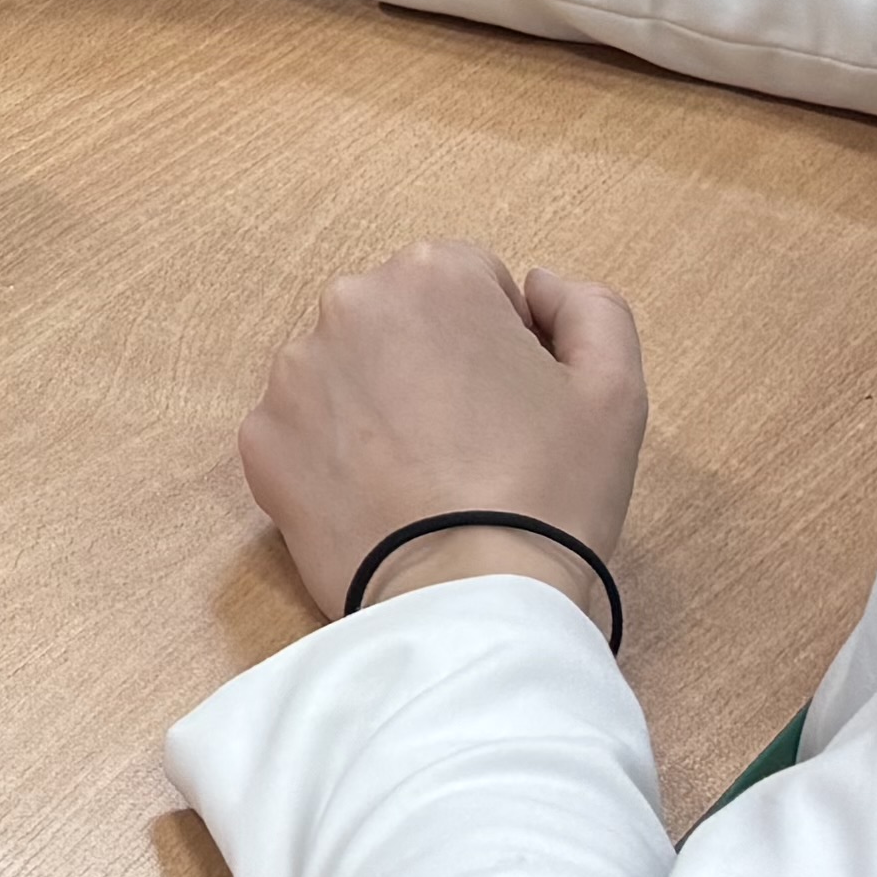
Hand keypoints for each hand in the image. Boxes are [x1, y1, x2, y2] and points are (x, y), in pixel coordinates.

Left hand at [237, 243, 648, 638]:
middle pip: (403, 322)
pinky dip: (335, 459)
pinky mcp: (262, 440)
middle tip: (473, 445)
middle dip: (434, 366)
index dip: (502, 343)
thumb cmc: (549, 493)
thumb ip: (589, 308)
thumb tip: (538, 286)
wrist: (470, 599)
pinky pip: (305, 432)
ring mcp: (294, 374)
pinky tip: (381, 502)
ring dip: (381, 407)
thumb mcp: (614, 388)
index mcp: (433, 276)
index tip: (513, 405)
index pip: (472, 284)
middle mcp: (350, 305)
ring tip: (426, 480)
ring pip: (349, 374)